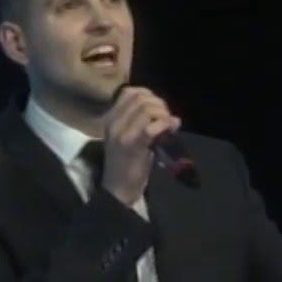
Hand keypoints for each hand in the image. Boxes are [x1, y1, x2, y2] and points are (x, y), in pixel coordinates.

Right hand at [99, 86, 180, 205]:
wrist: (118, 189)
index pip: (129, 92)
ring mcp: (121, 133)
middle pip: (140, 98)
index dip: (149, 96)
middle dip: (159, 105)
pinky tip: (170, 130)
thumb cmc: (127, 164)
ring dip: (163, 114)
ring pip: (146, 109)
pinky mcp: (132, 145)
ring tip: (169, 126)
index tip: (159, 109)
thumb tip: (171, 115)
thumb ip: (144, 123)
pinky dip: (164, 125)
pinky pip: (151, 127)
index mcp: (110, 119)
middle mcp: (113, 122)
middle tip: (167, 118)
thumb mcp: (130, 138)